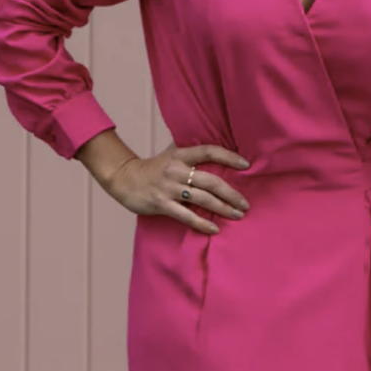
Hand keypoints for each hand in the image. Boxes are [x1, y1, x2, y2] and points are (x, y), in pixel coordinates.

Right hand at [104, 141, 250, 233]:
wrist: (124, 179)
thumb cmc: (153, 167)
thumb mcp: (171, 153)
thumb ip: (191, 150)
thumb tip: (216, 141)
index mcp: (181, 155)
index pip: (209, 151)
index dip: (229, 156)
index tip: (246, 165)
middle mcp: (176, 170)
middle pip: (211, 181)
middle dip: (231, 194)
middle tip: (246, 203)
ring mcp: (169, 188)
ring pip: (202, 199)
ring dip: (223, 208)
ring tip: (237, 215)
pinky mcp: (161, 204)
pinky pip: (186, 216)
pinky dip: (202, 224)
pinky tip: (215, 229)